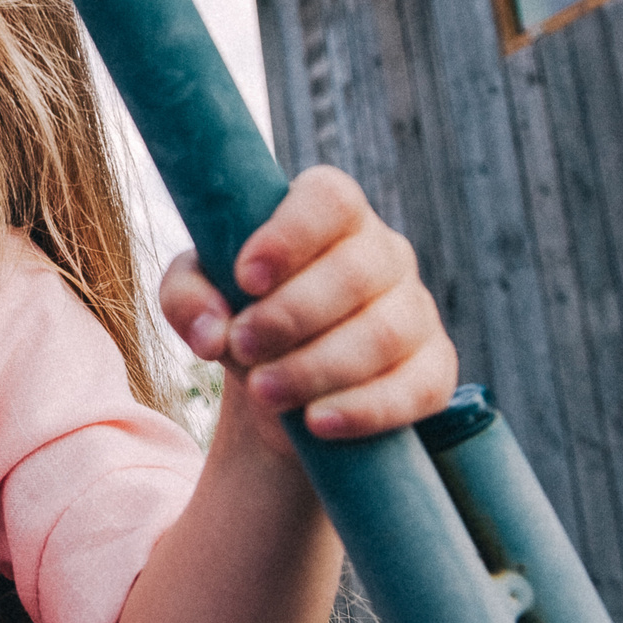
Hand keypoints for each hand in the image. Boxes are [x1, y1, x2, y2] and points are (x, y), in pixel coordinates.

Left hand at [159, 166, 454, 443]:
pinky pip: (417, 388)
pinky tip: (319, 423)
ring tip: (264, 392)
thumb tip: (212, 333)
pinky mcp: (434, 370)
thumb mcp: (200, 297)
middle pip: (355, 272)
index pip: (329, 199)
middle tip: (241, 347)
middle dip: (291, 315)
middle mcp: (383, 252)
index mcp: (330, 214)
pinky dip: (366, 409)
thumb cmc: (242, 317)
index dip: (290, 235)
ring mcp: (416, 310)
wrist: (278, 389)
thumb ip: (189, 297)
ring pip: (383, 334)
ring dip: (317, 367)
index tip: (245, 278)